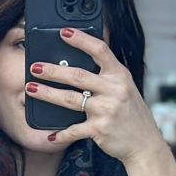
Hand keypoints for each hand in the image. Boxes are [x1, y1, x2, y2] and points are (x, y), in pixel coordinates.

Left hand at [26, 26, 162, 166]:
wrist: (144, 143)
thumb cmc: (131, 114)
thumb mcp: (125, 87)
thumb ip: (106, 74)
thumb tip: (80, 58)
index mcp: (119, 75)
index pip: (100, 50)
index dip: (81, 39)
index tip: (63, 32)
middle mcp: (114, 90)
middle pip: (78, 75)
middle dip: (53, 70)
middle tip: (34, 67)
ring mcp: (107, 109)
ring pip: (71, 99)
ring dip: (48, 94)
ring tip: (31, 89)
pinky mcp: (100, 129)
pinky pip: (74, 130)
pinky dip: (61, 133)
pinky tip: (50, 134)